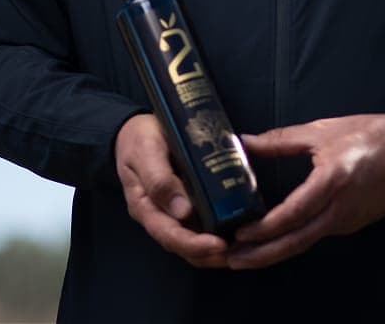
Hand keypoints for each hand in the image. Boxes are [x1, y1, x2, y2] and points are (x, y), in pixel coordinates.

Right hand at [114, 113, 228, 267]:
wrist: (138, 129)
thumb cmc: (139, 139)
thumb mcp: (146, 152)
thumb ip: (160, 181)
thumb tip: (182, 211)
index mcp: (146, 208)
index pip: (170, 236)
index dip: (195, 245)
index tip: (219, 245)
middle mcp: (161, 215)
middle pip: (186, 246)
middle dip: (212, 254)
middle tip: (241, 249)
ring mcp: (175, 211)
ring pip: (197, 238)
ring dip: (220, 247)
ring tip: (246, 242)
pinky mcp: (189, 202)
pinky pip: (205, 221)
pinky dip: (223, 226)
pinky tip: (243, 221)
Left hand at [226, 113, 384, 269]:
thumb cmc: (368, 135)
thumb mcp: (322, 130)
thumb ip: (281, 140)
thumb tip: (244, 142)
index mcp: (332, 181)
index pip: (293, 213)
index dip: (265, 228)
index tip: (240, 233)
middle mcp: (340, 208)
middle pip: (297, 240)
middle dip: (263, 254)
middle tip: (233, 260)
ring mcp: (348, 220)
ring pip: (307, 241)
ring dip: (276, 250)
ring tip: (247, 255)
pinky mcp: (353, 225)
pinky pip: (319, 234)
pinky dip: (295, 239)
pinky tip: (277, 238)